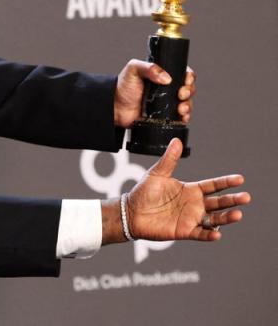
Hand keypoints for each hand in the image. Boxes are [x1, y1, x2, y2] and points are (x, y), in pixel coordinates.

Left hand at [113, 59, 194, 127]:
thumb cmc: (122, 88)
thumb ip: (149, 68)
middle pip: (188, 88)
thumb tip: (166, 77)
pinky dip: (185, 117)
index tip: (186, 80)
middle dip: (189, 91)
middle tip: (181, 94)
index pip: (183, 73)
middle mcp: (168, 89)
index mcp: (162, 75)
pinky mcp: (166, 116)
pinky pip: (181, 117)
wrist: (115, 108)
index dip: (188, 76)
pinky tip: (182, 116)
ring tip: (180, 108)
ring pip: (187, 103)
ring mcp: (168, 103)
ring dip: (188, 105)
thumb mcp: (133, 70)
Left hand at [116, 139, 248, 242]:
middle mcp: (194, 204)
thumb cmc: (143, 192)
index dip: (226, 182)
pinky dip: (209, 235)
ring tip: (238, 214)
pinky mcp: (184, 231)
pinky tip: (217, 234)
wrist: (130, 212)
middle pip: (218, 202)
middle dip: (232, 200)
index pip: (213, 186)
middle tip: (246, 197)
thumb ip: (169, 160)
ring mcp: (191, 218)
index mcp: (190, 190)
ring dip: (226, 218)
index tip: (240, 179)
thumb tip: (177, 140)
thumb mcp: (157, 174)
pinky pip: (200, 234)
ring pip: (214, 219)